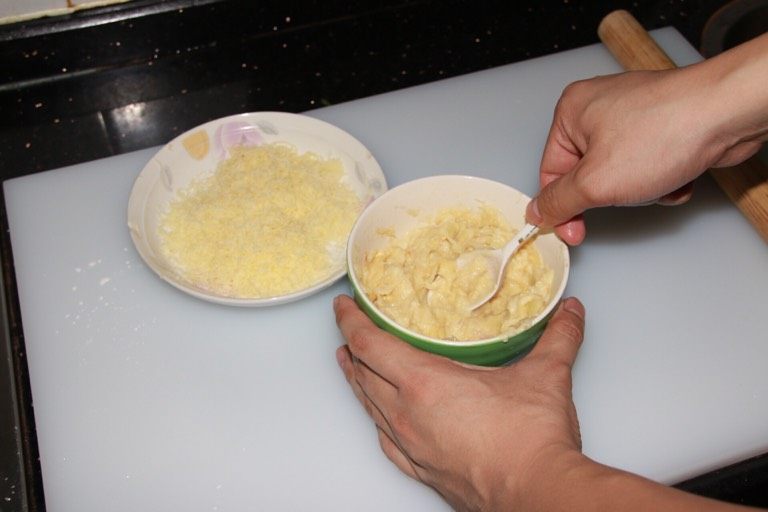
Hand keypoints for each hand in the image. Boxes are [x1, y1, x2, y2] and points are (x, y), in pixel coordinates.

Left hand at [333, 294, 585, 510]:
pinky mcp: (422, 470)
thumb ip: (558, 337)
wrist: (537, 496)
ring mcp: (411, 446)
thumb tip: (569, 312)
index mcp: (425, 383)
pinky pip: (385, 440)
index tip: (343, 306)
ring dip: (358, 382)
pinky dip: (377, 421)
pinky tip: (380, 420)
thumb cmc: (529, 440)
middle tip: (348, 329)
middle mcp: (407, 414)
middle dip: (351, 347)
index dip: (351, 321)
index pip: (370, 344)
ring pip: (369, 406)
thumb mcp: (545, 376)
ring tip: (352, 366)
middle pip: (363, 373)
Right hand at [527, 63, 764, 244]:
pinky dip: (661, 179)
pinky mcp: (663, 124)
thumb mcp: (595, 183)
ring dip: (641, 190)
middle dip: (613, 194)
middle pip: (588, 175)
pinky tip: (678, 173)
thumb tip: (536, 212)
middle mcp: (598, 108)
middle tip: (628, 196)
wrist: (727, 115)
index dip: (562, 206)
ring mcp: (633, 114)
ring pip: (621, 174)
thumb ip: (559, 202)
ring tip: (659, 178)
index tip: (574, 232)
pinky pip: (648, 166)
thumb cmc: (661, 135)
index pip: (552, 171)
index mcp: (571, 112)